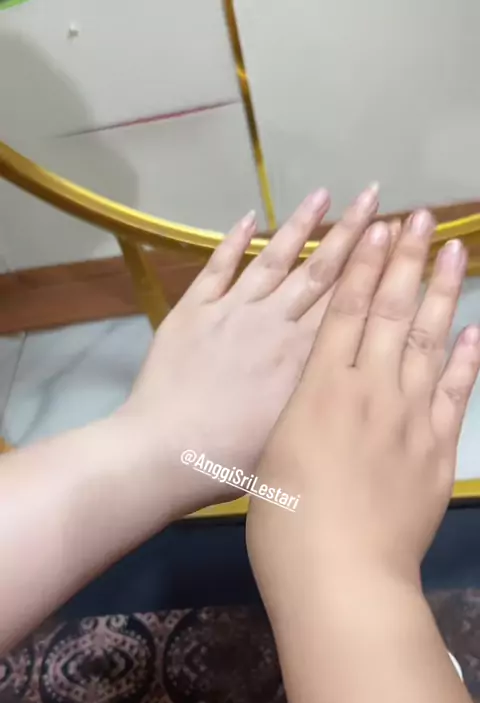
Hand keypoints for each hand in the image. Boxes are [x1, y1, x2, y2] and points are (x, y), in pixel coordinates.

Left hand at [122, 184, 379, 516]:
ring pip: (274, 259)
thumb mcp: (295, 432)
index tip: (391, 234)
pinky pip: (218, 268)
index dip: (371, 265)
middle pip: (320, 270)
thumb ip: (320, 393)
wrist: (167, 450)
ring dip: (299, 225)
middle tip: (373, 195)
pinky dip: (233, 242)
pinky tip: (249, 218)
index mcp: (303, 356)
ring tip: (322, 193)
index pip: (346, 300)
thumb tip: (343, 368)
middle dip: (351, 231)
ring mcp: (232, 311)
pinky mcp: (193, 310)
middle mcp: (274, 323)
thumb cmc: (232, 460)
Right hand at [247, 210, 479, 602]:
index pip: (346, 312)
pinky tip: (476, 330)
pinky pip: (457, 393)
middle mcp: (371, 390)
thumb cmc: (284, 524)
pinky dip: (469, 359)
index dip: (363, 266)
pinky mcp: (438, 450)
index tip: (377, 228)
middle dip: (407, 260)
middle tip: (423, 217)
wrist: (340, 578)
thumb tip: (313, 388)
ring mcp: (411, 417)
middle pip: (394, 313)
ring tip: (456, 251)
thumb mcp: (272, 456)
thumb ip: (298, 413)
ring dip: (445, 292)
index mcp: (321, 390)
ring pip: (431, 341)